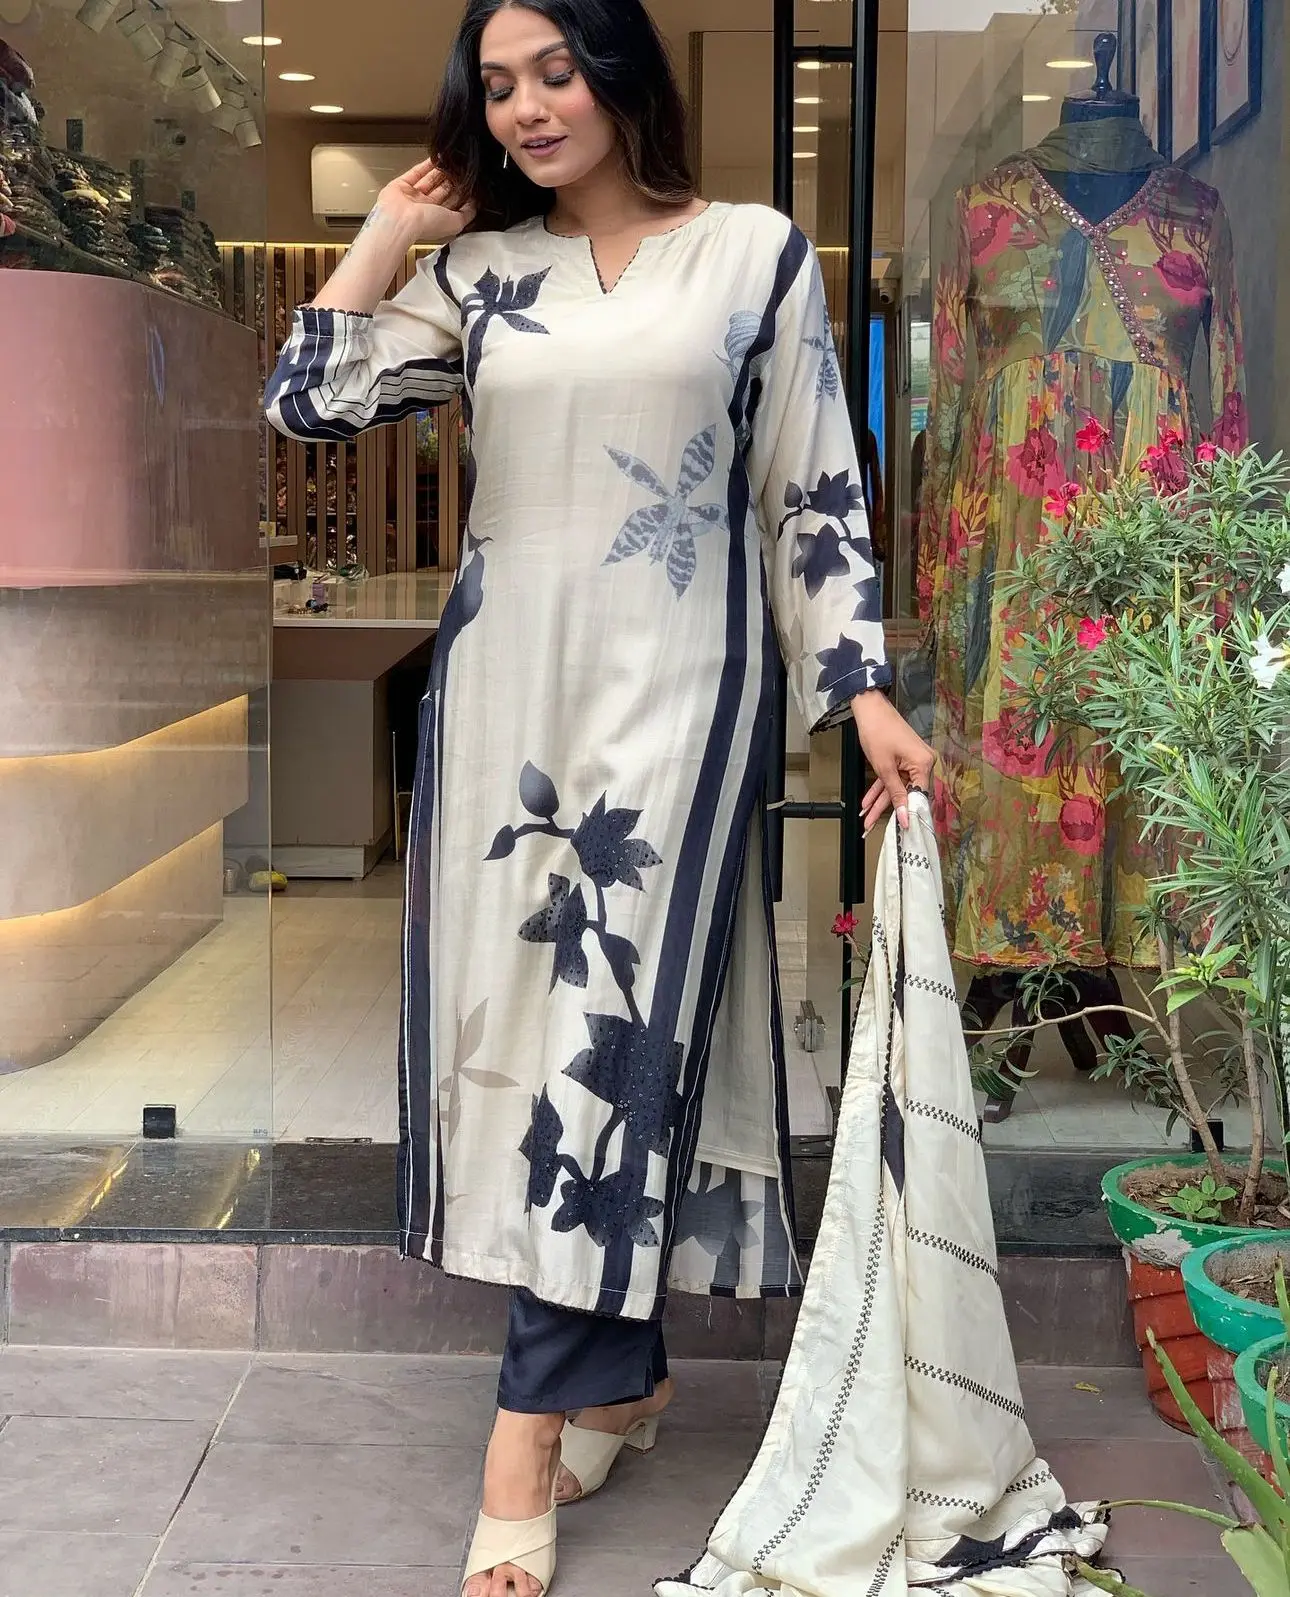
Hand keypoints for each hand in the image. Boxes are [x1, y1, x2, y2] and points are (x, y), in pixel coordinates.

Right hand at [374, 158, 476, 245]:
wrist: (401, 219)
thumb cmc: (426, 224)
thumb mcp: (456, 222)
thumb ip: (467, 214)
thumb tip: (475, 205)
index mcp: (438, 219)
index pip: (453, 204)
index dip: (462, 193)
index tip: (470, 183)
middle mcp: (425, 209)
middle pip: (442, 191)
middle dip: (452, 180)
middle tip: (462, 168)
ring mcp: (413, 197)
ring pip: (430, 181)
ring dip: (441, 171)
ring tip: (452, 160)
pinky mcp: (402, 185)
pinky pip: (416, 172)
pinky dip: (426, 165)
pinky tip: (437, 158)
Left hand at [851, 690, 933, 834]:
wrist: (869, 707)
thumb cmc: (877, 731)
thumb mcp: (884, 767)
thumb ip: (895, 793)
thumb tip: (905, 815)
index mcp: (924, 764)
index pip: (919, 796)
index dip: (909, 813)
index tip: (902, 830)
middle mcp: (923, 762)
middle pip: (906, 793)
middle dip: (887, 810)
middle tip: (874, 826)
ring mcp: (913, 760)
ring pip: (896, 787)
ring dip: (880, 802)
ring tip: (866, 819)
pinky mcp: (904, 758)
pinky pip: (892, 777)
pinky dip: (880, 788)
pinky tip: (867, 802)